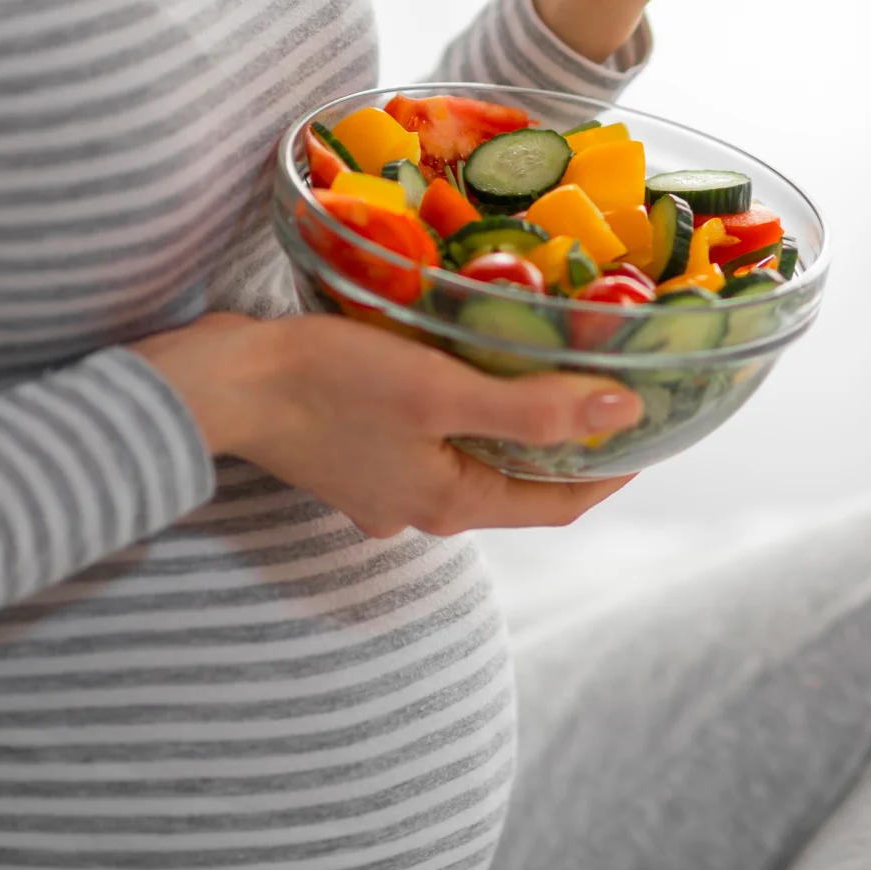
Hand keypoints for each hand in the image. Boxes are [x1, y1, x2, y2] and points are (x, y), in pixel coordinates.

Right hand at [131, 313, 637, 537]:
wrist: (217, 384)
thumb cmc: (326, 386)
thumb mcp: (440, 390)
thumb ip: (531, 407)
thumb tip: (625, 414)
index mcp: (449, 505)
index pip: (558, 504)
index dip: (611, 470)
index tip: (653, 425)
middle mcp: (418, 508)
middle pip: (515, 480)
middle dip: (563, 440)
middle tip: (604, 382)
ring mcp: (380, 485)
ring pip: (470, 456)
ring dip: (511, 420)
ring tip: (542, 361)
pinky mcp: (350, 452)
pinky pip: (427, 437)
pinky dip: (460, 407)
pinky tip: (461, 361)